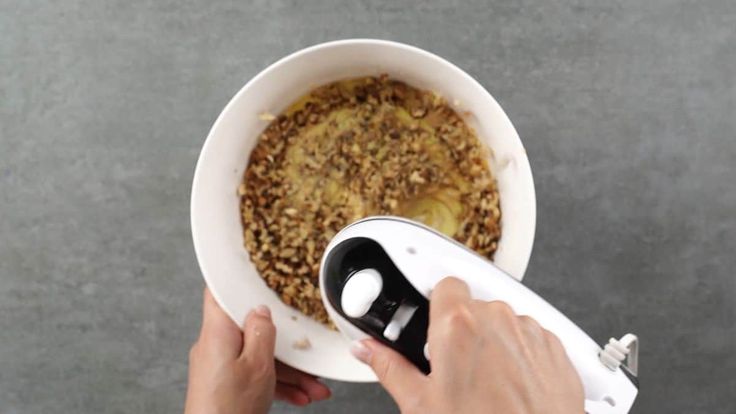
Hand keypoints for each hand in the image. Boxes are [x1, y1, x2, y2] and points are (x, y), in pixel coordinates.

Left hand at [184, 288, 330, 413]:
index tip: (258, 272)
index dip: (237, 279)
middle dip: (282, 340)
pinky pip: (253, 374)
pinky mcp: (224, 384)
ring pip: (257, 355)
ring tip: (314, 384)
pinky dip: (276, 382)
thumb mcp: (257, 365)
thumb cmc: (228, 409)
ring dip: (288, 369)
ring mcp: (218, 366)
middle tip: (305, 347)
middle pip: (250, 328)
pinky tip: (300, 395)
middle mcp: (214, 345)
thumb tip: (263, 311)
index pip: (219, 291)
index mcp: (218, 331)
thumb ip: (262, 332)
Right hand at [350, 277, 584, 413]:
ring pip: (502, 322)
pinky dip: (519, 356)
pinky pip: (530, 339)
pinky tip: (509, 387)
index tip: (430, 323)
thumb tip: (368, 350)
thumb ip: (390, 367)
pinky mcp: (555, 349)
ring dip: (492, 342)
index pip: (444, 284)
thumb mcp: (421, 405)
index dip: (435, 303)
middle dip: (461, 330)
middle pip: (473, 306)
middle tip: (453, 366)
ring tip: (484, 382)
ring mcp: (530, 333)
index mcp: (459, 325)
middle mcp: (498, 319)